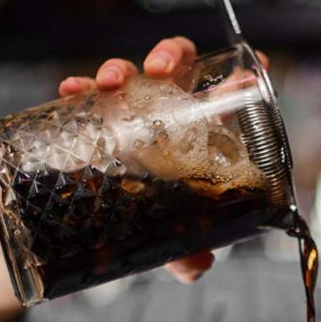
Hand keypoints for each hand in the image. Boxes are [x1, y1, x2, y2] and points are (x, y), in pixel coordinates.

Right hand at [58, 36, 213, 283]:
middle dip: (170, 56)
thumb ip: (188, 253)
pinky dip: (81, 88)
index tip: (248, 72)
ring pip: (132, 72)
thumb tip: (197, 265)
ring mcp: (131, 112)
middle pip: (176, 66)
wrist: (108, 227)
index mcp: (198, 133)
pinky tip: (72, 91)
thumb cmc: (154, 220)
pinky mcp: (97, 119)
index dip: (237, 78)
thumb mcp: (175, 238)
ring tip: (111, 83)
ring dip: (122, 68)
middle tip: (160, 72)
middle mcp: (166, 114)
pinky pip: (89, 95)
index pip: (222, 94)